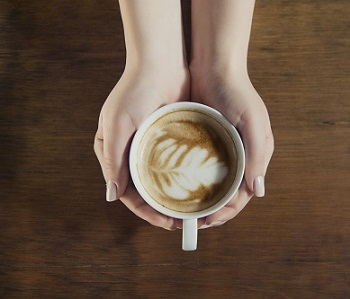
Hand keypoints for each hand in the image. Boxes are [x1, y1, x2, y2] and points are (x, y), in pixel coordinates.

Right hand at [94, 67, 189, 229]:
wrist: (161, 61)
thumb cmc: (135, 90)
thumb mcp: (118, 124)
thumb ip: (113, 160)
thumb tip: (112, 196)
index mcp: (114, 153)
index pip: (128, 192)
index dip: (146, 211)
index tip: (167, 222)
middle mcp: (132, 153)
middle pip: (147, 191)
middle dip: (163, 208)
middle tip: (184, 221)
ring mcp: (152, 147)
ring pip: (163, 181)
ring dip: (175, 196)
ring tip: (194, 210)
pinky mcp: (170, 139)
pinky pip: (177, 165)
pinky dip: (184, 178)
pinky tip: (199, 188)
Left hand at [190, 67, 273, 228]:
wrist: (214, 65)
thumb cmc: (237, 93)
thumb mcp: (254, 122)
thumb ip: (257, 156)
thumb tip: (256, 191)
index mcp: (253, 156)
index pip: (242, 194)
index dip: (227, 211)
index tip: (208, 221)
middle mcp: (238, 158)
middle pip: (225, 194)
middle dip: (211, 211)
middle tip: (191, 222)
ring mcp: (220, 151)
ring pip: (210, 185)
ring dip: (199, 200)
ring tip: (181, 211)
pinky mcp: (202, 143)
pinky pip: (197, 169)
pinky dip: (189, 182)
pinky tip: (175, 188)